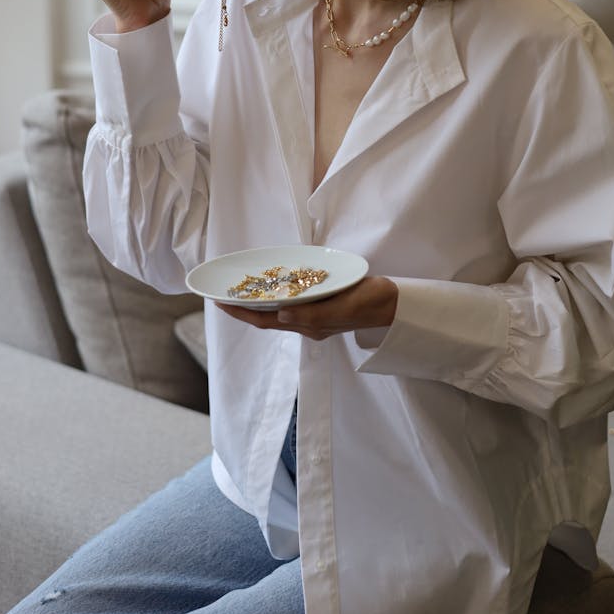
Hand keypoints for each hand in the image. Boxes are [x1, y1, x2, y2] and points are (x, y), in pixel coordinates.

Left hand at [217, 276, 397, 339]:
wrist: (393, 304)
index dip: (242, 313)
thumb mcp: (342, 307)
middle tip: (223, 295)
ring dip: (259, 304)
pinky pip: (294, 304)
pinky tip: (275, 287)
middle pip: (268, 318)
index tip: (220, 303)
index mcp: (310, 325)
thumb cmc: (369, 302)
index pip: (266, 321)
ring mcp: (316, 317)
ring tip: (242, 292)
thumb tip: (281, 315)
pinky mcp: (325, 307)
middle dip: (244, 309)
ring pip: (279, 312)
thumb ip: (313, 314)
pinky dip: (278, 297)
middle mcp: (309, 324)